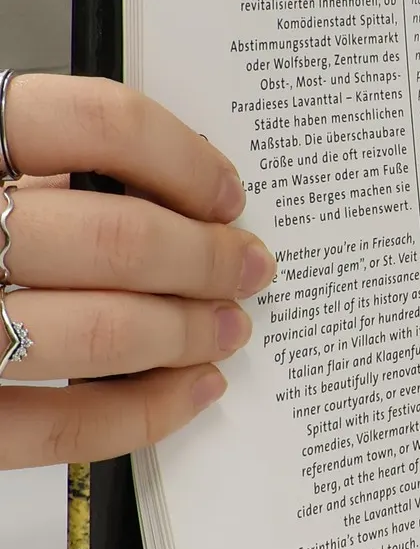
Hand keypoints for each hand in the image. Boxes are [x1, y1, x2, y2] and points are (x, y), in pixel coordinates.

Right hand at [0, 75, 275, 469]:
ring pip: (100, 331)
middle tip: (247, 268)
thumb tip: (176, 184)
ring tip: (225, 328)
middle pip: (115, 237)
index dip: (181, 159)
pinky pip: (55, 426)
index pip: (91, 122)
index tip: (224, 192)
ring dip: (187, 333)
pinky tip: (187, 390)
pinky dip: (141, 413)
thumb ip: (41, 167)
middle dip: (207, 260)